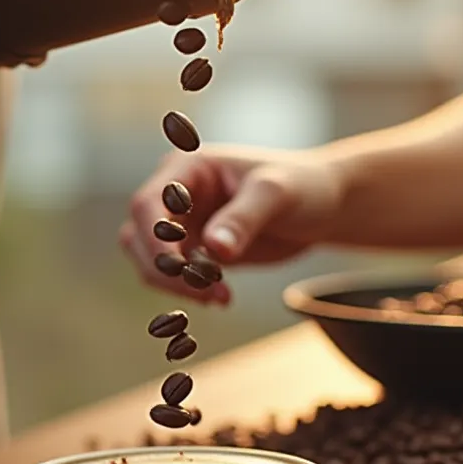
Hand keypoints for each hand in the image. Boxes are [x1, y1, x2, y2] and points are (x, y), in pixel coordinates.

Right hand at [118, 145, 342, 304]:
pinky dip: (190, 291)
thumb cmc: (302, 186)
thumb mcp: (276, 195)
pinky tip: (222, 297)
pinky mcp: (195, 249)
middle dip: (166, 268)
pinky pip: (174, 275)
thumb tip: (215, 248)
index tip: (178, 268)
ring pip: (151, 259)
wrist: (322, 206)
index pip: (148, 202)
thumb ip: (244, 218)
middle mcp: (176, 193)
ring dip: (176, 284)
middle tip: (207, 290)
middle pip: (140, 235)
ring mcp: (183, 223)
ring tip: (219, 296)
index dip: (154, 237)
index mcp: (187, 167)